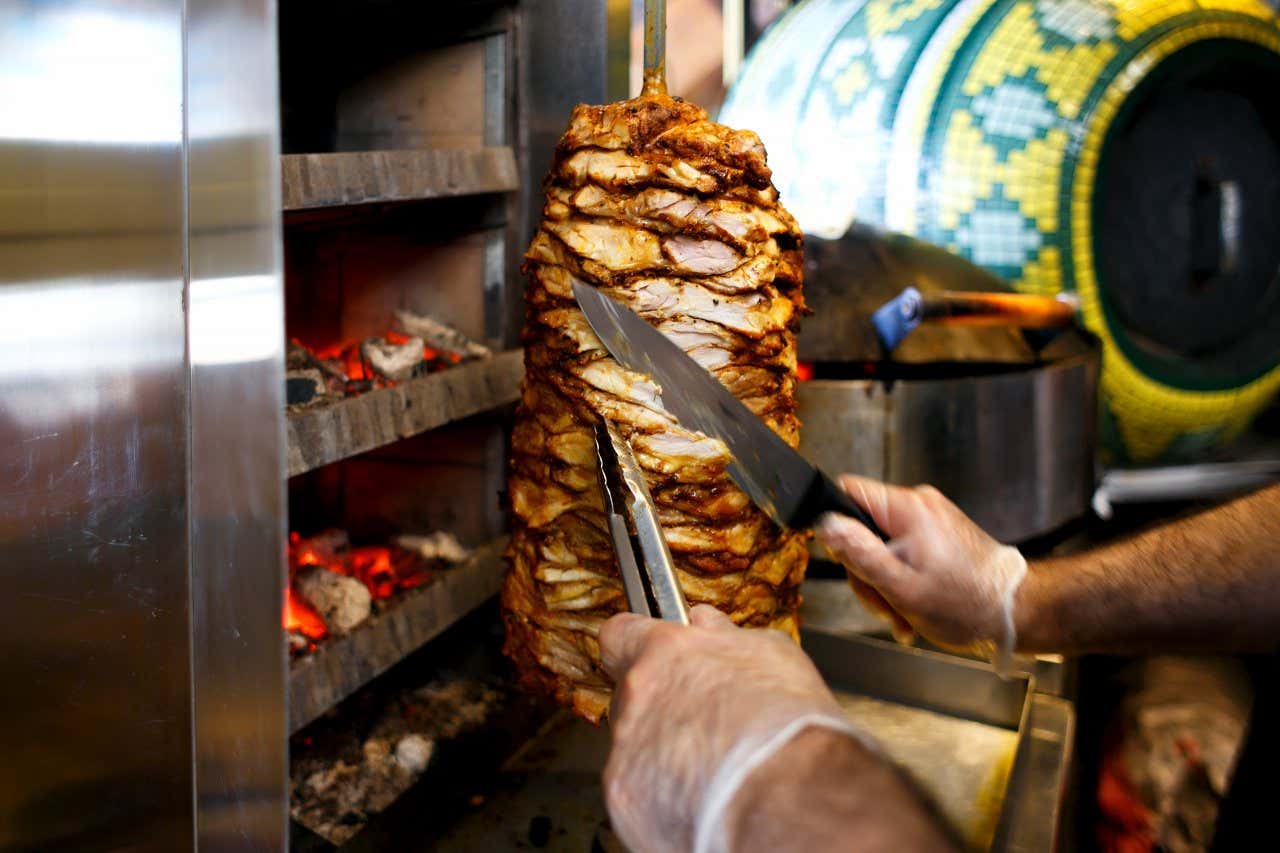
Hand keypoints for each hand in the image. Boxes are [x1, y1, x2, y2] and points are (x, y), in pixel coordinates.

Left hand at [599, 605, 851, 852]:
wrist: (786, 800)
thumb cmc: (788, 726)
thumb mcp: (772, 655)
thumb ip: (725, 635)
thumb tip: (706, 623)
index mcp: (666, 653)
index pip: (619, 635)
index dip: (635, 647)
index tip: (652, 659)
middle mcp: (635, 699)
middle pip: (628, 698)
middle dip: (657, 709)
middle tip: (702, 726)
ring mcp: (624, 753)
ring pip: (632, 750)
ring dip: (661, 757)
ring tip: (711, 773)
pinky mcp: (624, 802)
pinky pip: (635, 796)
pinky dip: (662, 802)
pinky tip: (702, 804)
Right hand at [815, 475, 1026, 663]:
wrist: (1017, 612)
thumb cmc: (967, 605)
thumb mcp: (901, 586)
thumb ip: (860, 553)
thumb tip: (826, 524)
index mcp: (908, 509)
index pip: (848, 491)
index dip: (835, 525)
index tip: (846, 559)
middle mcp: (920, 505)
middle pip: (863, 526)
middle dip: (866, 570)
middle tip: (883, 602)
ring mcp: (932, 519)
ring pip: (882, 545)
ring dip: (885, 583)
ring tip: (903, 613)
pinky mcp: (940, 534)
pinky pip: (905, 551)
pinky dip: (903, 579)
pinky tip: (913, 607)